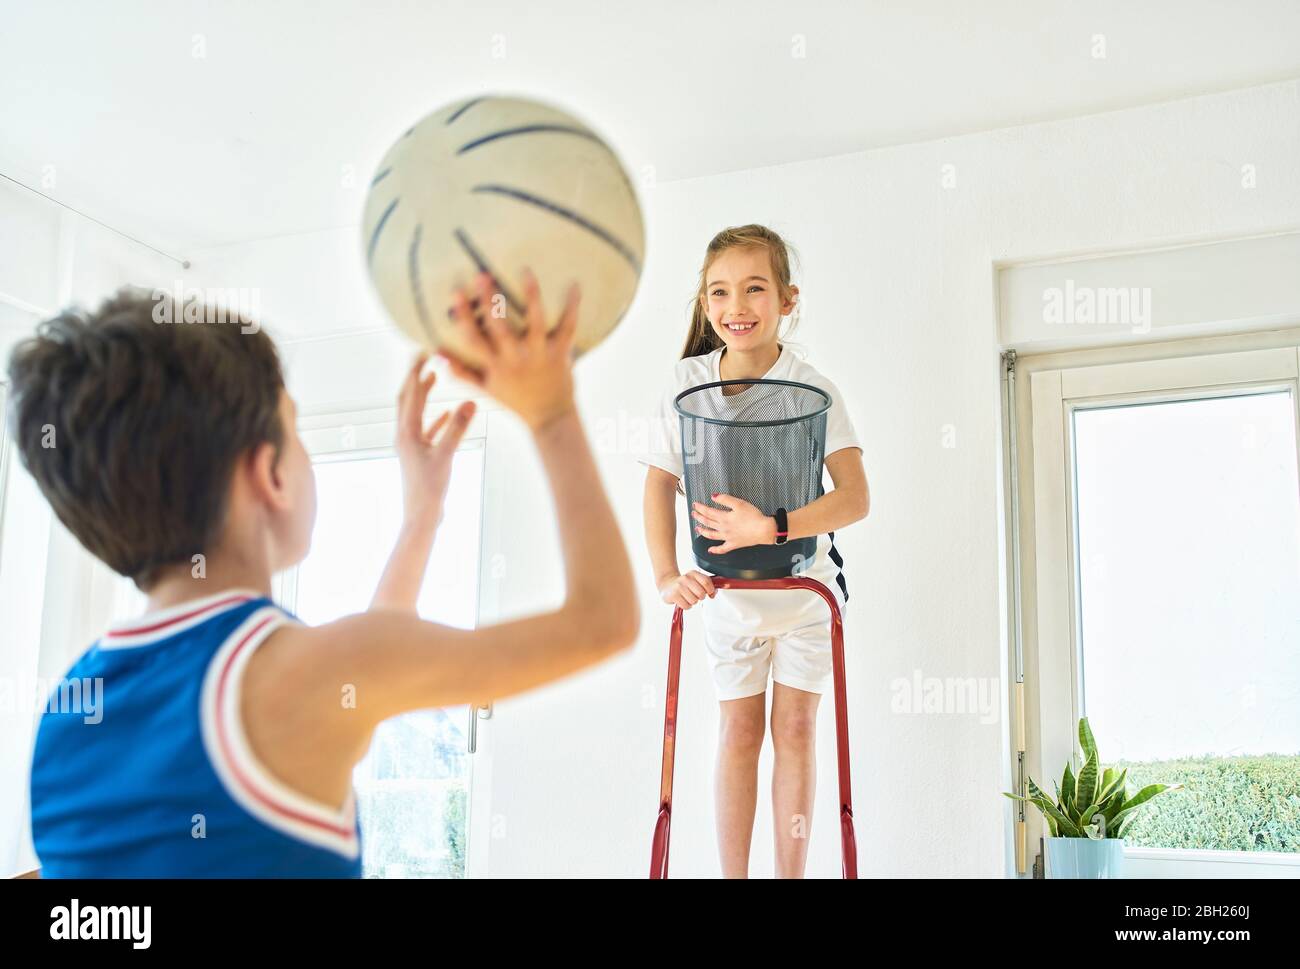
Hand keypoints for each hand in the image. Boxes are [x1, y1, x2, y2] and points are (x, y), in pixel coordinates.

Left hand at [395, 352, 475, 529]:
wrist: (421, 515)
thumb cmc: (430, 488)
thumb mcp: (446, 455)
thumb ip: (458, 428)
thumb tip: (470, 401)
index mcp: (406, 432)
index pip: (410, 394)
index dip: (416, 372)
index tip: (423, 352)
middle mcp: (404, 435)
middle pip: (406, 399)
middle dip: (415, 378)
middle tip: (424, 359)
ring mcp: (410, 445)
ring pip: (414, 413)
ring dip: (423, 395)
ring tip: (434, 378)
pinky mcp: (419, 455)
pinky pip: (426, 430)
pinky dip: (435, 418)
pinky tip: (446, 414)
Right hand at [439, 269, 578, 431]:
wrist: (550, 417)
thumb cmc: (515, 400)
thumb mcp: (485, 388)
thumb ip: (461, 371)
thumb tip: (436, 352)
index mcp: (495, 366)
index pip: (473, 339)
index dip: (464, 316)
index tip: (456, 291)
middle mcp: (515, 359)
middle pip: (500, 327)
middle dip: (490, 301)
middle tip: (483, 274)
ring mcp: (539, 354)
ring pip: (535, 322)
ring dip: (531, 296)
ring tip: (526, 271)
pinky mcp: (560, 353)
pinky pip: (568, 327)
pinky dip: (572, 307)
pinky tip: (575, 285)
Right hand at [657, 570, 715, 609]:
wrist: (667, 584)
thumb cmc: (684, 584)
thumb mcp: (695, 580)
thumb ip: (707, 585)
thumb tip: (714, 593)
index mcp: (693, 573)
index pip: (707, 582)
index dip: (710, 590)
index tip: (709, 592)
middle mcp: (686, 578)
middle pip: (701, 593)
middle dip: (700, 597)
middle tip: (695, 595)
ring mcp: (679, 587)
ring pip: (694, 601)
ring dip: (692, 602)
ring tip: (687, 597)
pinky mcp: (674, 595)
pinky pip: (687, 606)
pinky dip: (686, 606)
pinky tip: (682, 600)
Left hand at [691, 493, 775, 553]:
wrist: (764, 530)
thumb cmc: (754, 517)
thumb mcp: (739, 503)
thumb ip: (725, 499)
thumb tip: (713, 496)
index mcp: (724, 517)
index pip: (708, 512)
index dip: (700, 508)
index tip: (695, 505)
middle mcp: (723, 528)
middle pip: (708, 522)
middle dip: (699, 517)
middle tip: (694, 514)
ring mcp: (728, 537)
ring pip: (711, 535)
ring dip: (703, 531)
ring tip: (697, 529)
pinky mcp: (734, 544)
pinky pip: (722, 549)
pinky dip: (715, 550)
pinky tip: (710, 550)